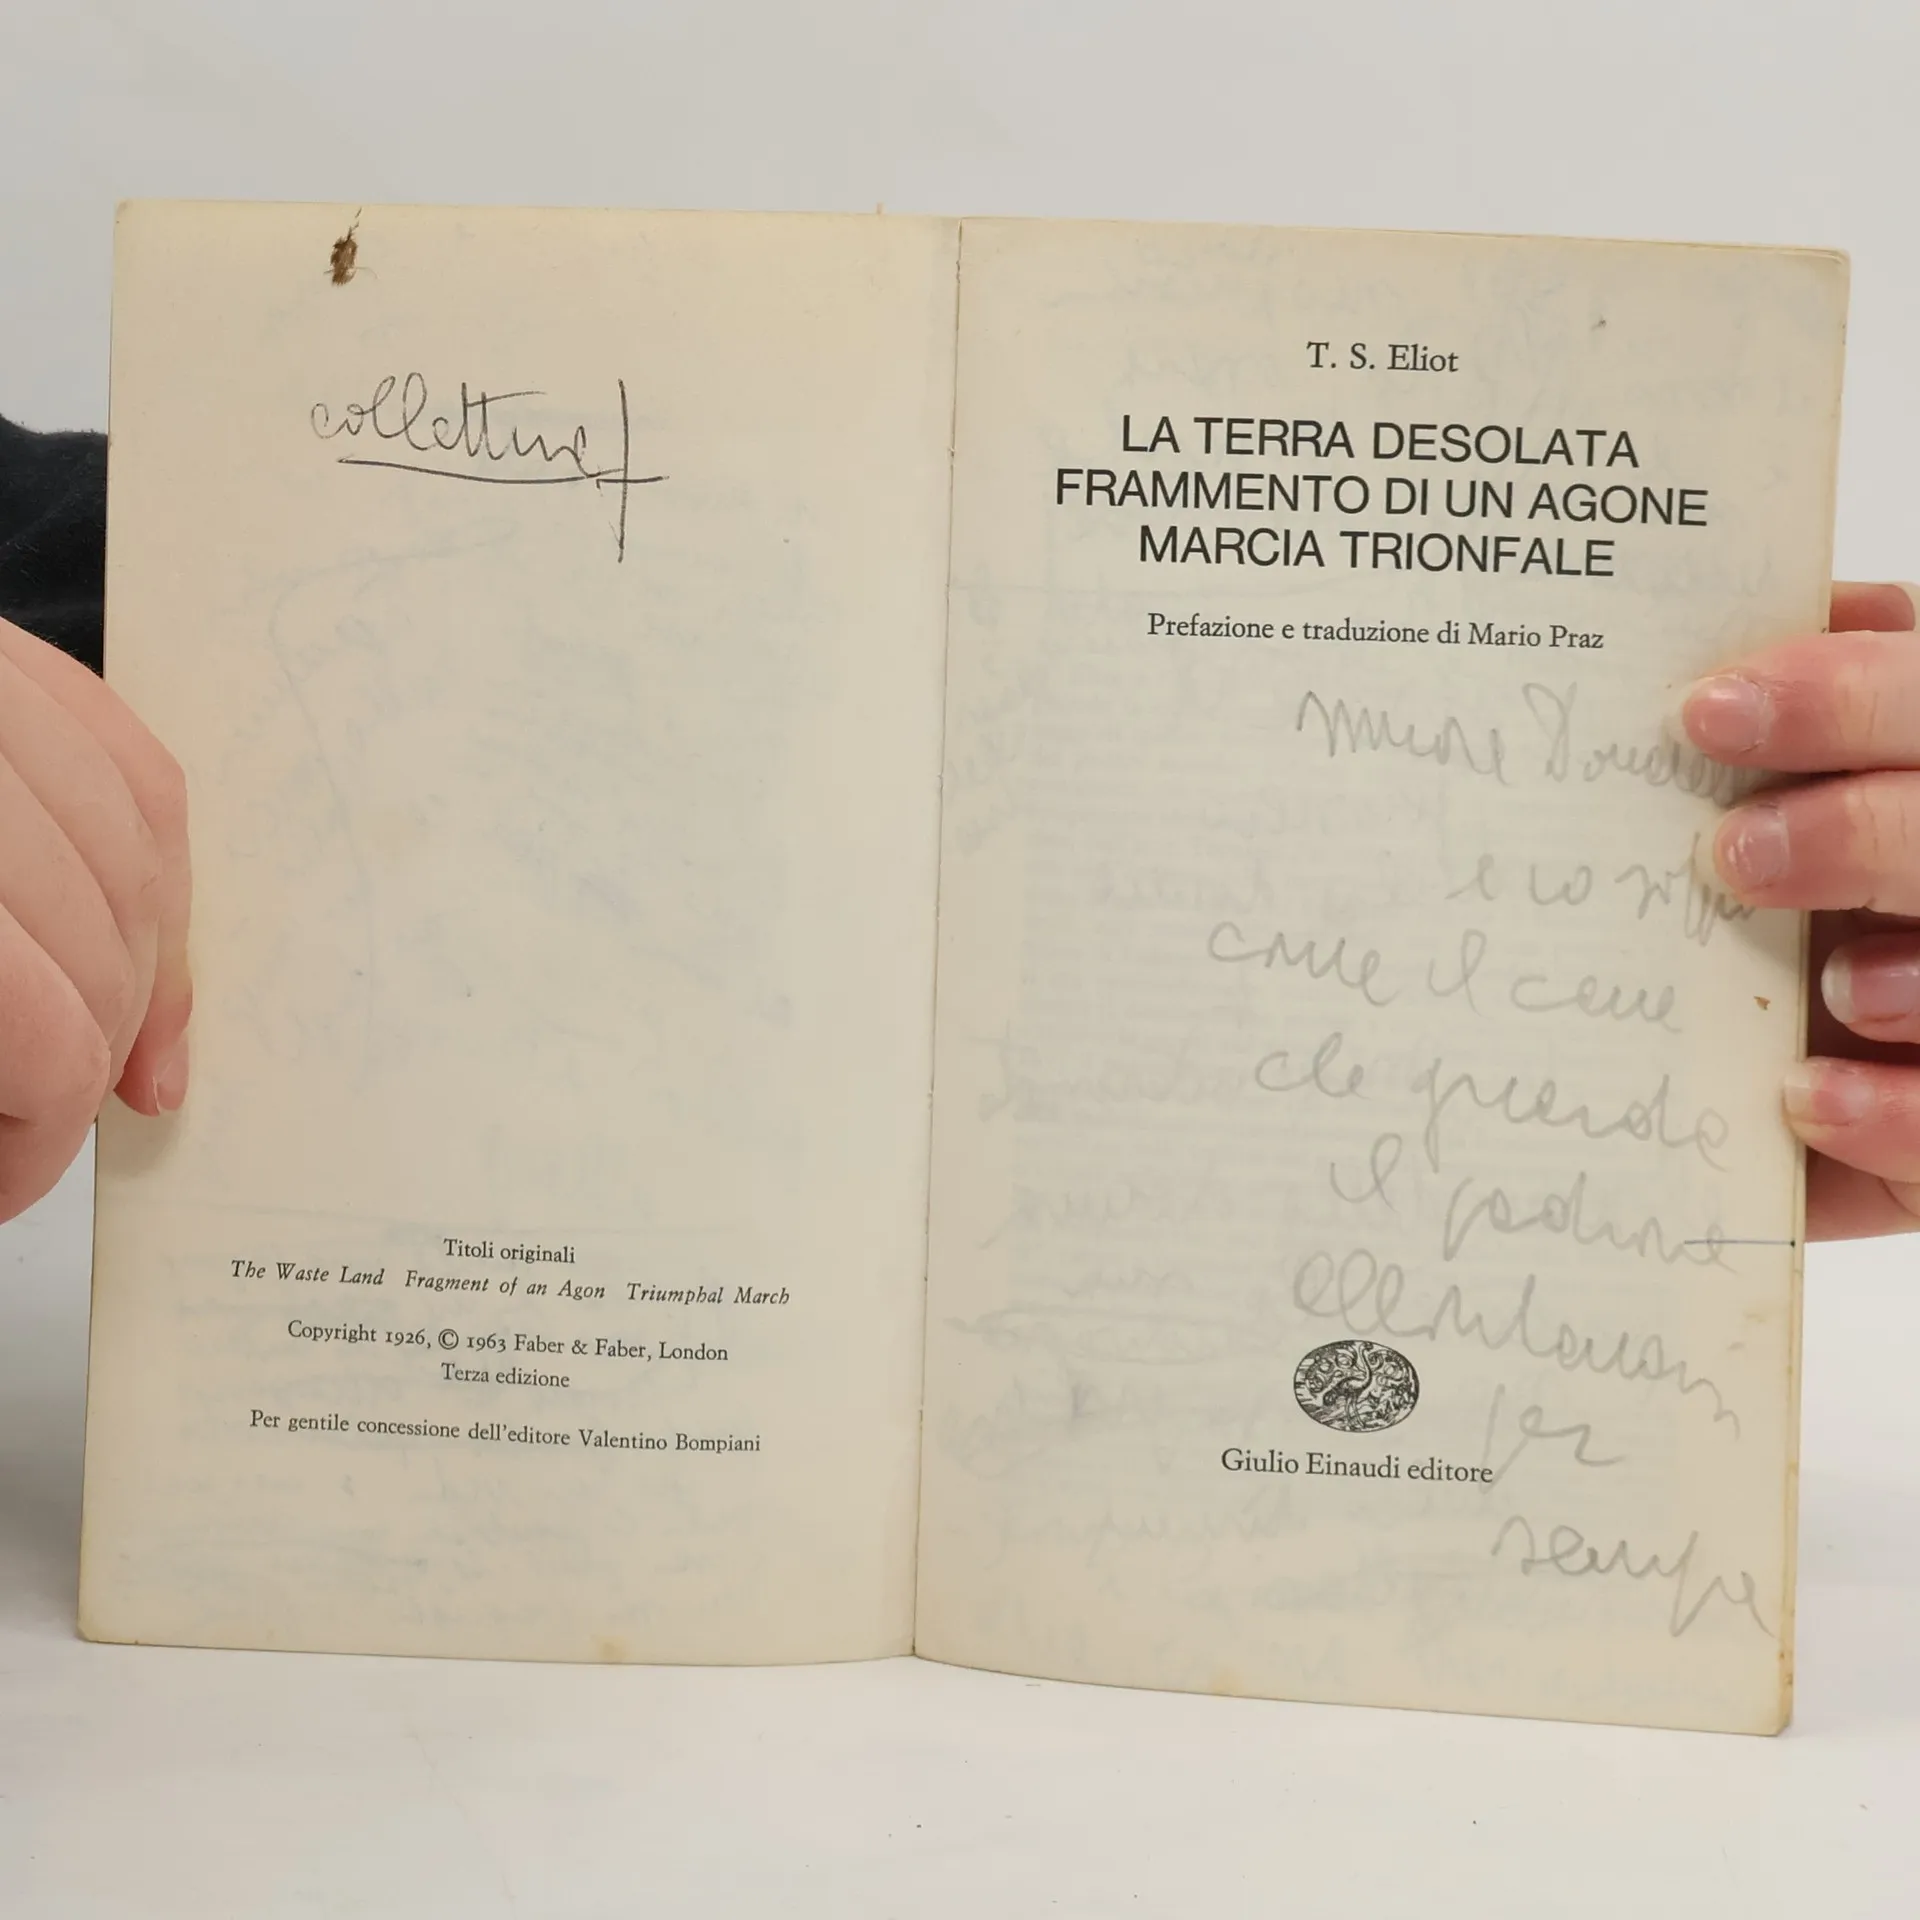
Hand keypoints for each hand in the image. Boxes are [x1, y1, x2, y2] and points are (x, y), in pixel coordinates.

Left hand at [0, 617, 190, 1224]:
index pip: (37, 1033)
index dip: (36, 1139)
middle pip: (99, 952)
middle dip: (86, 1068)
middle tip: (33, 1127)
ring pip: (137, 858)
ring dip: (140, 977)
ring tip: (97, 1051)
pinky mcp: (8, 655)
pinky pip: (135, 762)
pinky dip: (156, 863)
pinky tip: (136, 937)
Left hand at [1675, 582, 1919, 1238]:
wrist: (1852, 1042)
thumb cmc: (1829, 888)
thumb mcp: (1827, 782)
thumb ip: (1846, 698)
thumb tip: (1815, 605)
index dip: (1844, 698)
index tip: (1707, 710)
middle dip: (1866, 837)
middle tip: (1733, 852)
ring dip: (1919, 982)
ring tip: (1830, 984)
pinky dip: (1889, 1113)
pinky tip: (1804, 1099)